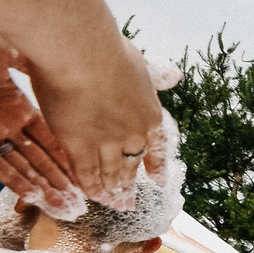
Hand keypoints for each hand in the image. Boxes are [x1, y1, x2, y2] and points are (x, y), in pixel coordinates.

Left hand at [0, 0, 79, 207]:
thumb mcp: (6, 46)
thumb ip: (34, 65)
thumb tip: (66, 71)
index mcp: (15, 99)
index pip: (49, 135)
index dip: (68, 154)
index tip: (88, 171)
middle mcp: (1, 118)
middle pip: (37, 155)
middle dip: (60, 177)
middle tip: (82, 199)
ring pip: (18, 164)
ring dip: (41, 185)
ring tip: (63, 204)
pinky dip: (10, 178)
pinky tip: (31, 193)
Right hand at [26, 28, 166, 209]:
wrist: (79, 50)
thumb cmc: (106, 47)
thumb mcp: (141, 61)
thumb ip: (155, 73)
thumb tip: (176, 74)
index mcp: (150, 112)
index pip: (158, 145)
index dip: (157, 164)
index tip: (158, 180)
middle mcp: (133, 132)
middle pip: (133, 163)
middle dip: (132, 183)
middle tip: (131, 202)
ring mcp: (106, 141)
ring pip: (111, 172)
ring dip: (113, 190)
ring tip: (114, 205)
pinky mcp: (78, 143)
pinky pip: (86, 171)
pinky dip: (89, 185)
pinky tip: (90, 197)